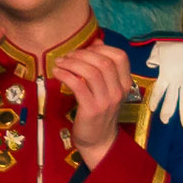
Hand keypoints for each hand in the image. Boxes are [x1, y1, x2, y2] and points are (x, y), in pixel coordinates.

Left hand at [49, 39, 132, 164]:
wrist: (99, 140)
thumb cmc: (99, 111)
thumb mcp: (105, 88)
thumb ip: (103, 67)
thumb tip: (97, 42)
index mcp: (125, 84)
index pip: (120, 57)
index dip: (100, 48)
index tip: (84, 50)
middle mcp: (119, 91)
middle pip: (104, 62)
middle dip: (81, 54)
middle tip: (66, 56)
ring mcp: (107, 100)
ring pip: (92, 72)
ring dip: (71, 63)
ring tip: (59, 63)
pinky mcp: (92, 109)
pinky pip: (78, 85)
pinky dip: (65, 75)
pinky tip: (57, 74)